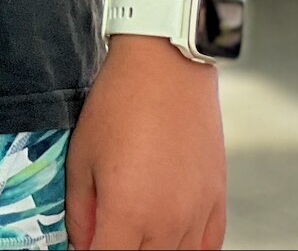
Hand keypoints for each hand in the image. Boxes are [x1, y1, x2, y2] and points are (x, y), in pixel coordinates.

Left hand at [66, 37, 225, 248]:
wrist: (166, 66)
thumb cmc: (119, 104)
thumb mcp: (81, 158)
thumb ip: (80, 213)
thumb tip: (82, 244)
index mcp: (129, 213)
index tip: (83, 248)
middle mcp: (168, 222)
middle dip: (117, 249)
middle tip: (105, 232)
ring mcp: (198, 215)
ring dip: (150, 250)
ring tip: (132, 229)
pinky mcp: (217, 201)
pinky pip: (208, 248)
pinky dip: (187, 250)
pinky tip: (168, 240)